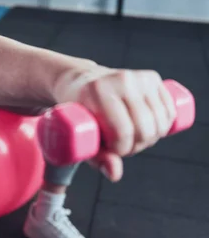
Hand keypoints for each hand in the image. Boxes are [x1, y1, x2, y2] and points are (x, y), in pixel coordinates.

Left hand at [52, 66, 175, 180]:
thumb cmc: (80, 114)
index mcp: (98, 91)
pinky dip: (163, 126)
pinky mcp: (152, 77)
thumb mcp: (82, 136)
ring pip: (160, 122)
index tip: (111, 149)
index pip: (122, 131)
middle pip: (145, 129)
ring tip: (132, 136)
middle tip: (122, 145)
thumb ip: (97, 158)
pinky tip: (148, 127)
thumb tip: (114, 174)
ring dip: (150, 138)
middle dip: (136, 146)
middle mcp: (120, 80)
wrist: (80, 82)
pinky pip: (169, 111)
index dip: (121, 149)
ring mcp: (138, 77)